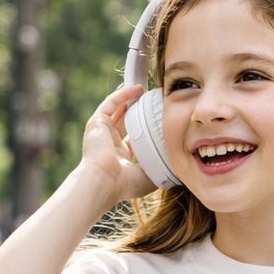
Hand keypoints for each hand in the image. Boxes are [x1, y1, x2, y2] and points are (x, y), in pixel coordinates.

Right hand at [80, 84, 158, 204]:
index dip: (144, 127)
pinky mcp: (97, 123)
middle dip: (137, 109)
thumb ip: (159, 171)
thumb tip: (176, 169)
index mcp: (119, 156)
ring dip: (130, 98)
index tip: (157, 119)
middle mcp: (109, 143)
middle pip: (124, 120)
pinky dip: (123, 94)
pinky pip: (111, 103)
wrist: (103, 181)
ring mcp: (102, 132)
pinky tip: (137, 89)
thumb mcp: (147, 179)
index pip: (132, 137)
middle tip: (151, 101)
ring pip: (117, 108)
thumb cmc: (123, 185)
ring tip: (145, 90)